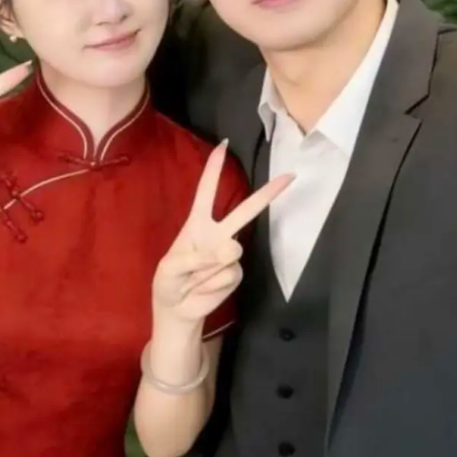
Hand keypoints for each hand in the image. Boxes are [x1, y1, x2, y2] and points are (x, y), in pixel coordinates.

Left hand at [152, 141, 292, 324]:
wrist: (177, 310)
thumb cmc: (167, 282)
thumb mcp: (170, 268)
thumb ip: (195, 257)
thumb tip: (228, 252)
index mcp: (196, 224)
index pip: (206, 191)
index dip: (213, 169)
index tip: (223, 146)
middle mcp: (216, 234)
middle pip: (244, 211)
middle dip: (267, 194)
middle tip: (289, 177)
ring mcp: (228, 254)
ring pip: (231, 250)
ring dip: (207, 269)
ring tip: (193, 280)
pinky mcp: (234, 273)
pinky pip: (230, 273)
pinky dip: (213, 284)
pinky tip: (203, 288)